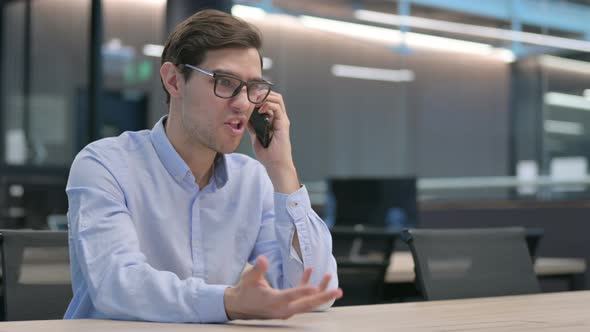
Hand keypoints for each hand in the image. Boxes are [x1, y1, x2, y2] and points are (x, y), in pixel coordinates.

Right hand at [224, 256, 342, 319]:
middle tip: (337, 291)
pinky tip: (311, 271)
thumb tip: (262, 259)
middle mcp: (282, 308)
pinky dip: (307, 286)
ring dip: (320, 291)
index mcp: (272, 301)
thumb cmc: (244, 291)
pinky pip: (301, 298)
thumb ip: (258, 269)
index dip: (303, 291)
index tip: (314, 287)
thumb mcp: (248, 279)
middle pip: (307, 304)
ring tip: (330, 278)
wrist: (239, 306)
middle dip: (323, 297)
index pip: (290, 296)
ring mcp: (286, 309)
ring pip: (307, 302)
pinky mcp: (287, 306)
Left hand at [246, 92, 299, 193]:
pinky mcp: (283, 124)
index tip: (248, 97)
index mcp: (274, 120)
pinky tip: (259, 110)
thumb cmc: (268, 154)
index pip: (270, 100)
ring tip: (254, 101)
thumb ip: (252, 126)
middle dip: (262, 93)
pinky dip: (267, 105)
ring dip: (264, 97)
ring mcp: (282, 120)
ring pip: (277, 99)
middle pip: (275, 96)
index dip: (260, 96)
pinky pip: (277, 108)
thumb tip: (244, 117)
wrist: (275, 165)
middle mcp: (280, 118)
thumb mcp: (255, 136)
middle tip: (250, 96)